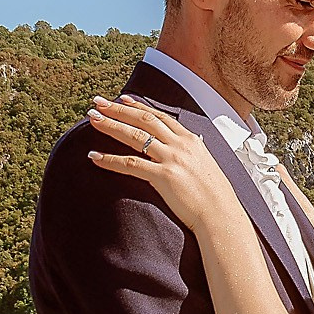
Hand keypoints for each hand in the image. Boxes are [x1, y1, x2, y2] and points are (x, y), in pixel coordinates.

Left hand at [85, 97, 241, 232]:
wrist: (222, 215)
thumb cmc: (215, 196)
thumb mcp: (206, 165)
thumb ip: (193, 153)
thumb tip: (189, 150)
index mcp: (190, 140)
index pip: (160, 116)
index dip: (138, 105)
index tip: (122, 99)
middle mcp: (180, 145)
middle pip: (143, 119)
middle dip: (118, 109)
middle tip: (98, 103)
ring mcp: (172, 159)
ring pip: (134, 136)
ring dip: (110, 125)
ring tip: (92, 120)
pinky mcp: (164, 177)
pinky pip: (130, 164)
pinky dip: (110, 159)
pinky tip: (94, 156)